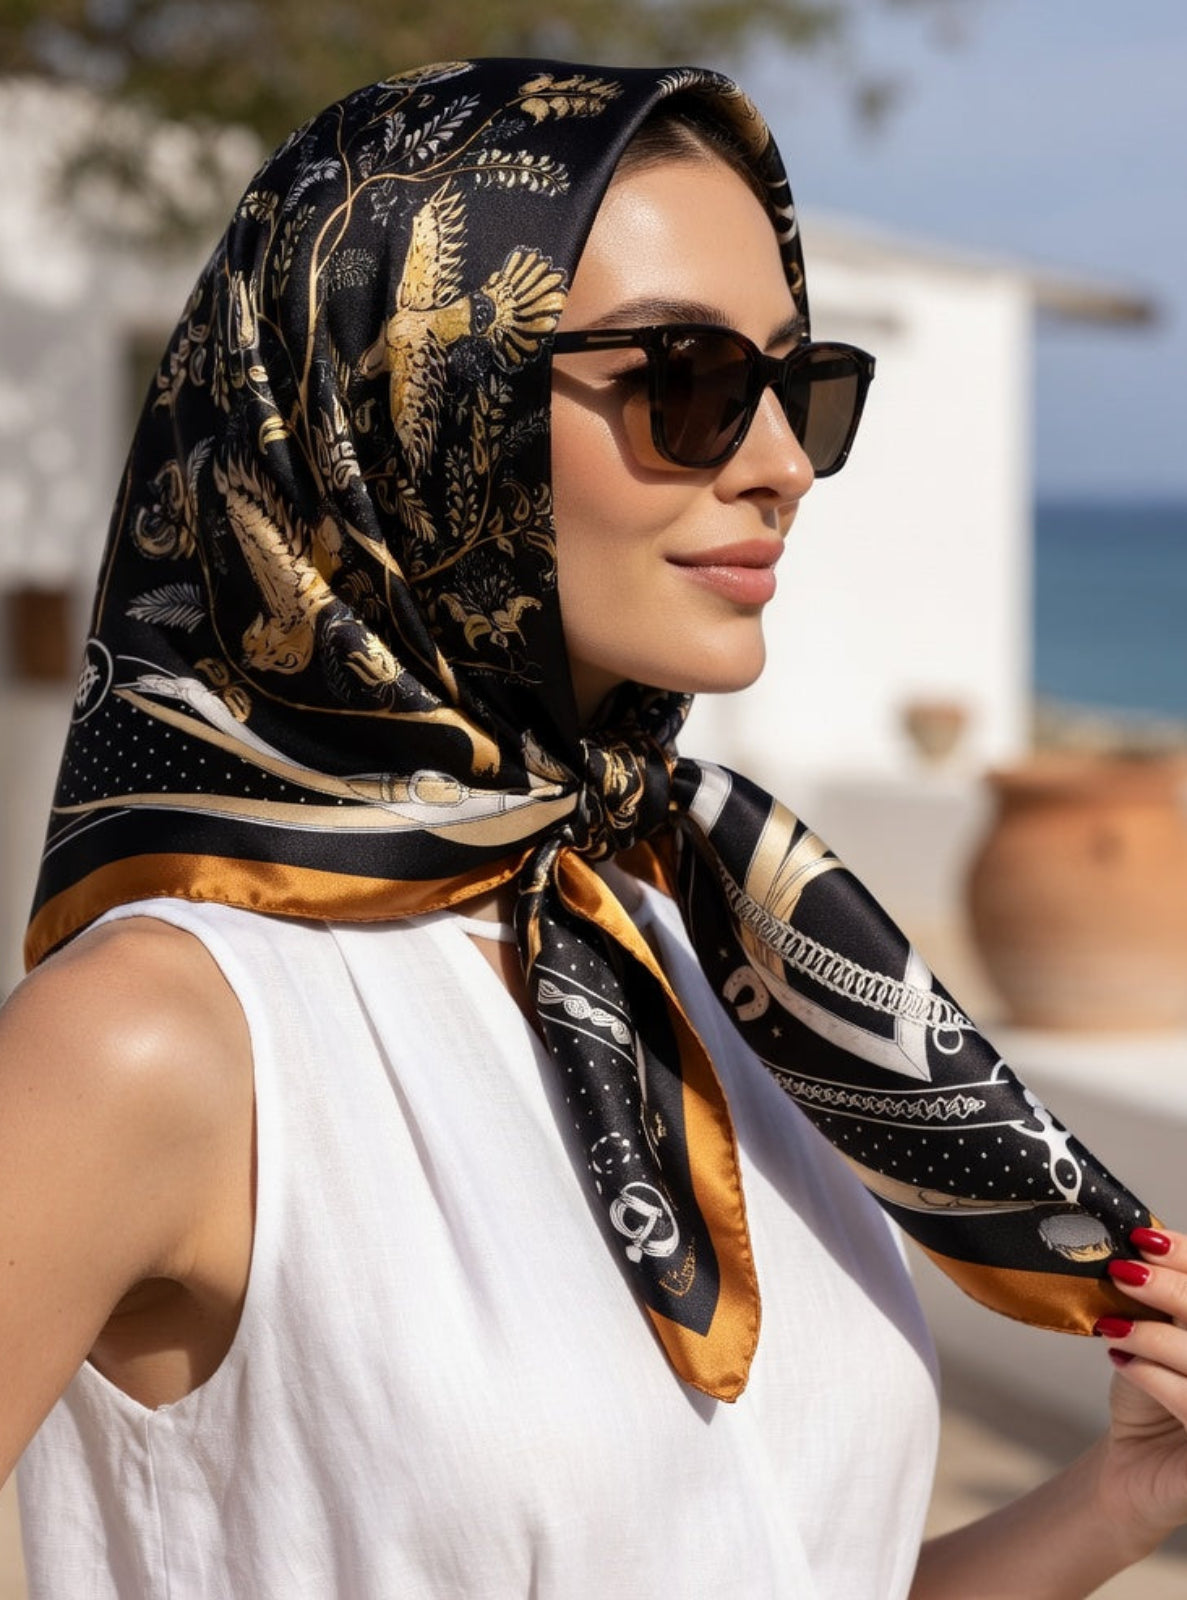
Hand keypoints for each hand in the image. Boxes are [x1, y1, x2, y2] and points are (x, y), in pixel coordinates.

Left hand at [1091, 1226, 1186, 1558]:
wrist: (1138, 1463)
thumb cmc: (1154, 1389)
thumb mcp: (1156, 1333)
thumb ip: (1159, 1296)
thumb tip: (1137, 1244)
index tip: (1144, 1239)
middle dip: (1171, 1288)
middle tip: (1122, 1274)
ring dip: (1153, 1334)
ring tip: (1111, 1327)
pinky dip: (1152, 1374)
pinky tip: (1121, 1360)